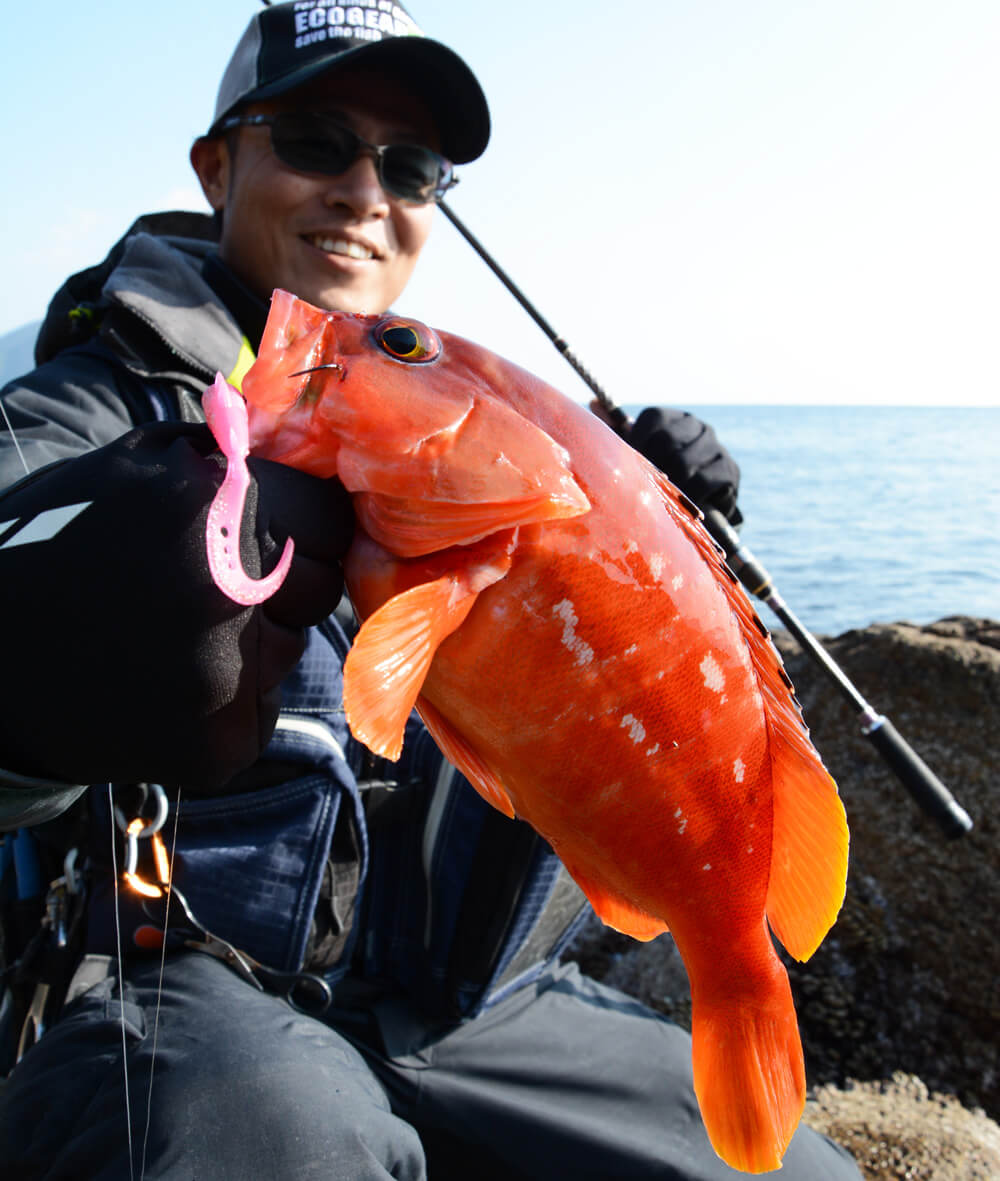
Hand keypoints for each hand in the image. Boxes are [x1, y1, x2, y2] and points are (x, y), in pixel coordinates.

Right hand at [0, 422, 351, 789]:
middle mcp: (229, 593)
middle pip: (318, 589)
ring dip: (246, 647)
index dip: (303, 529)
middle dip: (278, 588)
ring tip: (165, 641)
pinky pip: (256, 713)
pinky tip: (158, 691)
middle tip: (199, 594)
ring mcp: (225, 676)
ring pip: (287, 653)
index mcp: (211, 509)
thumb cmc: (53, 544)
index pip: (330, 521)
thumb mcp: (127, 465)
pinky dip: (220, 706)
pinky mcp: (218, 745)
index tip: (275, 540)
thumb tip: (283, 431)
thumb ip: (217, 449)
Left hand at [628, 407, 742, 524]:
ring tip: (665, 497)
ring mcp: (716, 446)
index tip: (633, 465)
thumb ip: (617, 432)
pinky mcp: (729, 469)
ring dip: (671, 485)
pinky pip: (704, 481)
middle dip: (654, 466)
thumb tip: (593, 403)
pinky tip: (685, 503)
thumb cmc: (663, 479)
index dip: (639, 442)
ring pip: (684, 463)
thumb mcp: (639, 456)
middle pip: (667, 440)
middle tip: (648, 486)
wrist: (703, 504)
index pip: (654, 418)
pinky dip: (690, 496)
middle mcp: (698, 426)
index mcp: (674, 418)